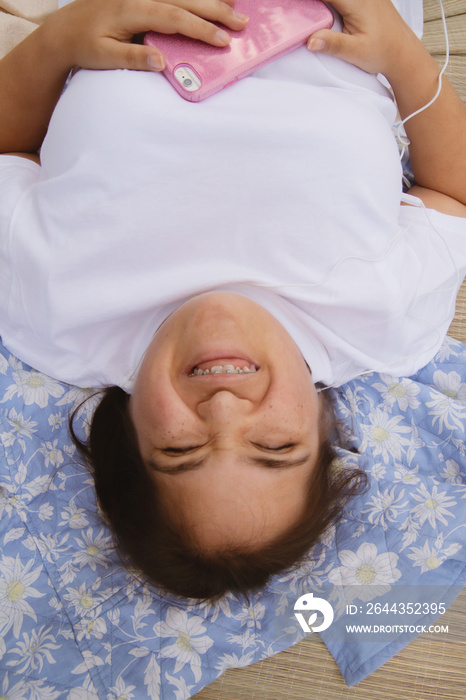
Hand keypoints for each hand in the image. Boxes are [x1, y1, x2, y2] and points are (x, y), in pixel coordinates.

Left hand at [49, 0, 248, 71]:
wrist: (65, 29)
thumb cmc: (84, 45)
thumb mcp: (104, 57)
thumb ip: (132, 58)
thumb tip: (161, 61)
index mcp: (131, 9)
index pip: (173, 17)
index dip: (200, 28)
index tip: (222, 41)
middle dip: (215, 11)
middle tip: (241, 24)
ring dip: (210, 0)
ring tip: (235, 9)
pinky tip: (211, 0)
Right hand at [307, 0, 418, 77]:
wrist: (403, 52)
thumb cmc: (381, 53)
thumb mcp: (355, 52)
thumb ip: (333, 44)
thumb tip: (310, 41)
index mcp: (356, 2)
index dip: (307, 0)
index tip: (291, 5)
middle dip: (314, 2)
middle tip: (296, 8)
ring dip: (322, 2)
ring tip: (308, 10)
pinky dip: (331, 2)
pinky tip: (322, 7)